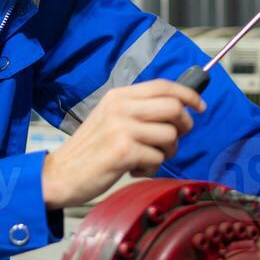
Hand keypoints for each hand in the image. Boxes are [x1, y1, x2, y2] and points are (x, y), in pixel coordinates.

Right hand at [41, 80, 205, 209]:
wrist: (60, 174)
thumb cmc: (90, 150)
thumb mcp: (111, 118)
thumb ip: (139, 110)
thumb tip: (178, 109)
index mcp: (119, 96)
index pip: (164, 85)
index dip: (188, 94)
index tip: (200, 106)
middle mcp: (120, 107)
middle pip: (174, 108)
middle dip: (183, 126)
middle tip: (172, 140)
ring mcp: (121, 128)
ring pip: (170, 135)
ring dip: (166, 152)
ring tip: (147, 158)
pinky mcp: (123, 151)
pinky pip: (157, 157)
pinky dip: (151, 168)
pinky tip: (135, 169)